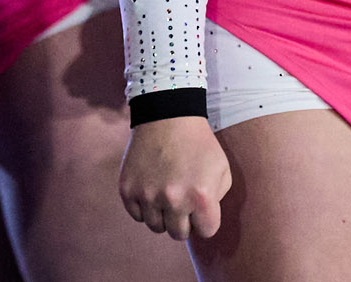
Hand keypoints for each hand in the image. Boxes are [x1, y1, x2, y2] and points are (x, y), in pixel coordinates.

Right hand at [118, 115, 231, 239]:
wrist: (167, 117)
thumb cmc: (199, 144)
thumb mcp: (222, 168)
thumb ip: (217, 199)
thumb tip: (204, 220)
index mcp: (201, 196)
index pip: (207, 231)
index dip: (206, 220)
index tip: (203, 208)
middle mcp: (173, 200)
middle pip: (179, 234)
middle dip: (184, 221)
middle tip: (184, 201)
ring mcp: (147, 196)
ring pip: (156, 227)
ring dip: (164, 215)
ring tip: (168, 193)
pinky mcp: (128, 191)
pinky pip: (137, 216)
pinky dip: (145, 207)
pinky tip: (153, 188)